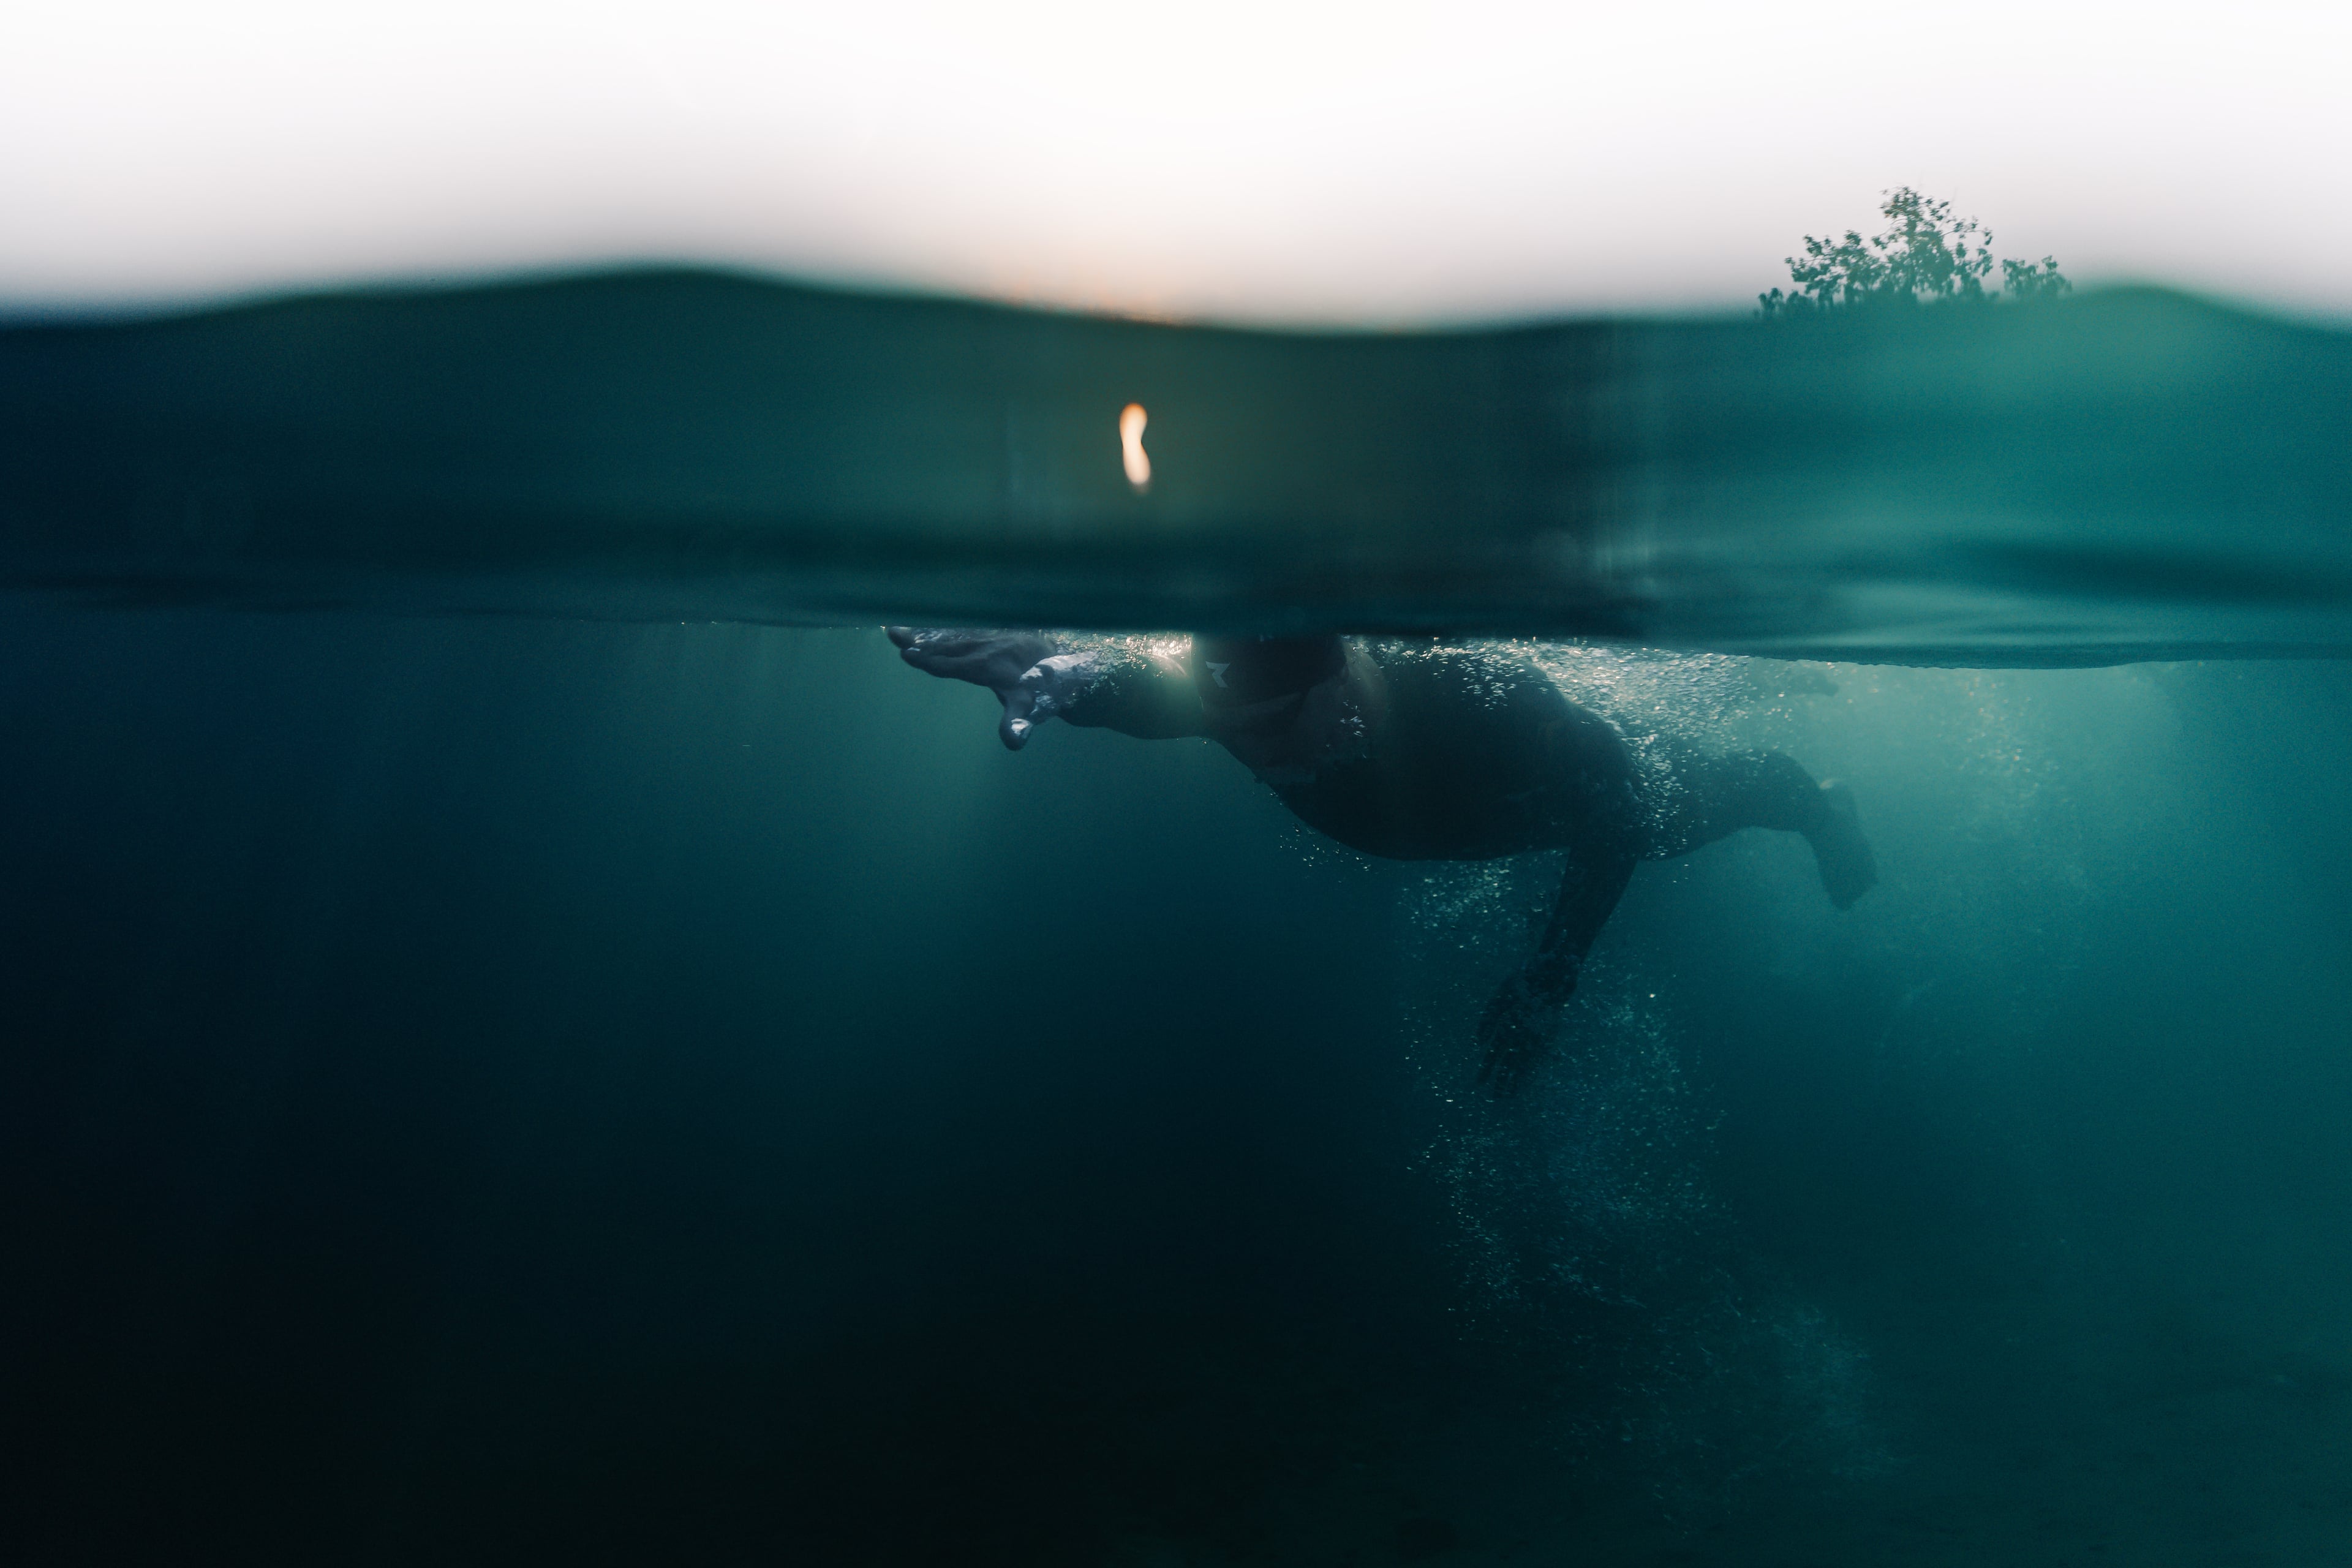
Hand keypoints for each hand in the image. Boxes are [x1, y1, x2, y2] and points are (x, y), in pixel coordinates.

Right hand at [886, 628, 1094, 749]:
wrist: (1070, 670)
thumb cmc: (1045, 694)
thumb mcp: (1031, 711)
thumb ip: (1018, 725)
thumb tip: (1012, 743)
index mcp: (990, 666)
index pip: (953, 664)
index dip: (930, 661)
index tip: (907, 655)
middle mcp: (988, 648)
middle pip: (949, 645)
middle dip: (921, 641)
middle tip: (894, 634)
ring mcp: (993, 638)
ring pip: (956, 636)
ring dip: (930, 634)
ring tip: (905, 631)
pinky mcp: (998, 634)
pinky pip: (967, 631)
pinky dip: (948, 630)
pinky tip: (935, 630)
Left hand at [1476, 970, 1565, 1095]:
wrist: (1550, 977)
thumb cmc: (1520, 984)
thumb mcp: (1498, 997)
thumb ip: (1486, 1020)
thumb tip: (1478, 1043)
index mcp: (1508, 1024)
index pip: (1494, 1053)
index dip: (1486, 1069)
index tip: (1479, 1083)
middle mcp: (1522, 1035)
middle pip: (1509, 1064)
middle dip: (1500, 1081)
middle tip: (1494, 1097)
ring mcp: (1537, 1037)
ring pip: (1525, 1065)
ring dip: (1516, 1081)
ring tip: (1508, 1095)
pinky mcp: (1549, 1038)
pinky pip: (1538, 1061)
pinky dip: (1530, 1073)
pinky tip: (1525, 1082)